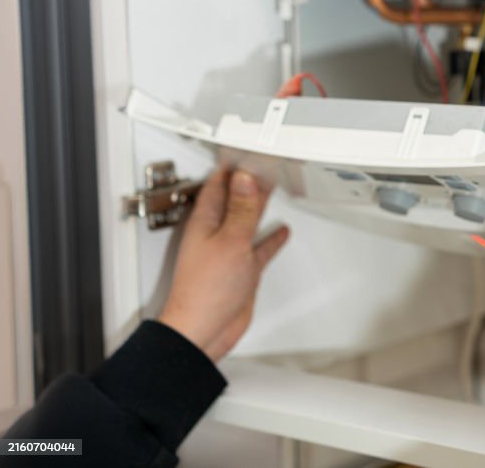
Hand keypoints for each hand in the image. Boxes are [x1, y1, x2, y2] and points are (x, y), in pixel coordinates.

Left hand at [158, 169, 289, 361]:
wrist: (204, 330)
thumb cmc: (205, 291)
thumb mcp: (230, 241)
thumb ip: (241, 210)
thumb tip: (245, 180)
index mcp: (205, 222)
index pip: (219, 186)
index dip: (233, 168)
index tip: (248, 153)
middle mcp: (215, 234)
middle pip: (235, 200)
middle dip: (248, 182)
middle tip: (263, 165)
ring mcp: (229, 252)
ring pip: (247, 221)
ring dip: (259, 206)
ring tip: (272, 189)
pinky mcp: (242, 270)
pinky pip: (259, 248)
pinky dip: (270, 239)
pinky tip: (279, 232)